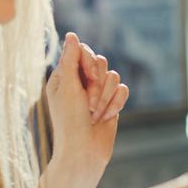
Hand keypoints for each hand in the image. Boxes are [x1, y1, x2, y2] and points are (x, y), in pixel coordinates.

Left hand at [46, 33, 128, 185]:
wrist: (84, 152)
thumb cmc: (70, 122)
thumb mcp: (68, 88)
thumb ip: (71, 60)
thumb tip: (71, 34)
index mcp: (65, 76)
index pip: (83, 51)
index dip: (89, 63)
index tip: (87, 80)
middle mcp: (81, 81)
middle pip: (101, 62)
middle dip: (98, 85)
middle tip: (88, 105)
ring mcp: (97, 92)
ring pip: (114, 77)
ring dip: (105, 98)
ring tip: (95, 115)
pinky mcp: (111, 102)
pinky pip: (123, 90)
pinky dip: (115, 104)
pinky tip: (106, 118)